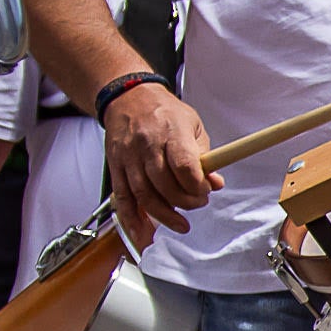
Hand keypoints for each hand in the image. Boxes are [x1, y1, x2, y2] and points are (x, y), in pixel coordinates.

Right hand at [106, 83, 217, 240]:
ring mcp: (128, 157)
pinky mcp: (115, 166)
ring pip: (144, 194)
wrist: (128, 98)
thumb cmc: (163, 111)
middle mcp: (147, 146)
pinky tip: (143, 233)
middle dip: (185, 202)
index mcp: (171, 133)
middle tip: (197, 204)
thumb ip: (205, 156)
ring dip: (163, 215)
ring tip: (179, 225)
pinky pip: (123, 197)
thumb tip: (215, 183)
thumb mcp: (193, 125)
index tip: (205, 192)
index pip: (185, 167)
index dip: (197, 186)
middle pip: (164, 185)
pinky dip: (132, 218)